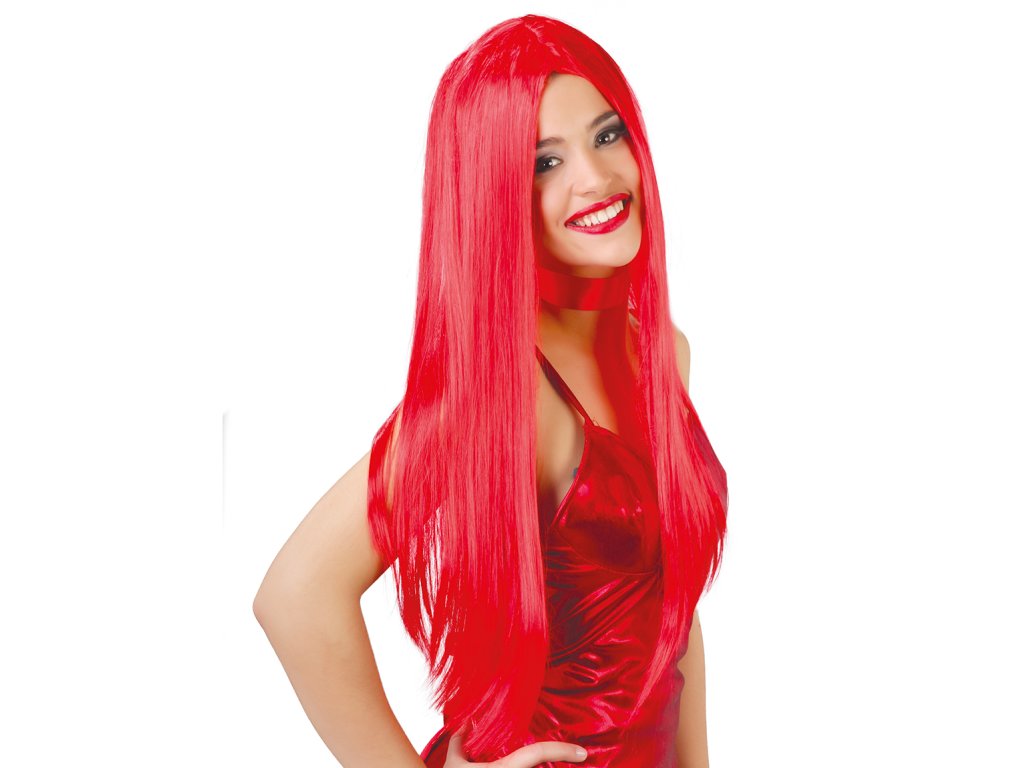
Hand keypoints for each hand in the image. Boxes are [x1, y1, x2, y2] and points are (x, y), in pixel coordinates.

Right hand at [443, 729, 586, 766]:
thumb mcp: (454, 762)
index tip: (583, 752)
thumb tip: (464, 721)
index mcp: (505, 767)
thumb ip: (460, 740)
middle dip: (555, 762)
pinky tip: (545, 765)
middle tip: (572, 758)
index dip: (562, 750)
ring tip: (559, 760)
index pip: (538, 753)